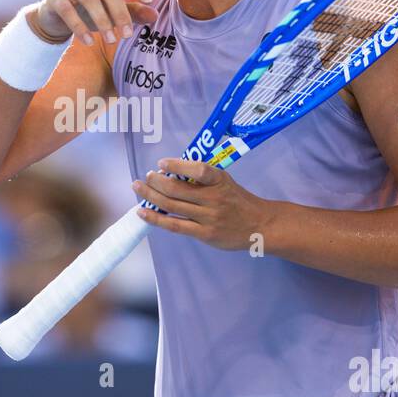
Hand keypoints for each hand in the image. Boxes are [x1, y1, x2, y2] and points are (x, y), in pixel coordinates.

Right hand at [36, 0, 158, 45]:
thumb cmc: (89, 11)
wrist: (55, 15)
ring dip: (102, 21)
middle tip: (127, 36)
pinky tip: (89, 43)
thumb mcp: (112, 12)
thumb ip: (133, 12)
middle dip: (120, 14)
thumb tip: (155, 16)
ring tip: (111, 41)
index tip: (149, 0)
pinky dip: (79, 27)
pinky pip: (68, 11)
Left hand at [132, 157, 272, 250]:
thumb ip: (203, 177)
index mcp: (220, 180)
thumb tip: (171, 172)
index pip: (198, 170)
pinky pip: (175, 225)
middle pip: (177, 190)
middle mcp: (214, 198)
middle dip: (156, 182)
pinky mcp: (204, 234)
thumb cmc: (237, 200)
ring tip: (138, 188)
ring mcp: (208, 218)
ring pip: (172, 206)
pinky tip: (143, 212)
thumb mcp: (225, 181)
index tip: (161, 163)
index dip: (177, 165)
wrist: (259, 225)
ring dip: (151, 196)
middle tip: (145, 177)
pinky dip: (156, 218)